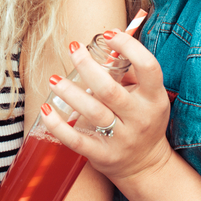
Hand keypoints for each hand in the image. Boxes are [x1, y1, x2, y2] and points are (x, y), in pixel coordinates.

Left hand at [42, 32, 172, 183]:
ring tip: (54, 78)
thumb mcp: (148, 96)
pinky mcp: (102, 155)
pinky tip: (46, 110)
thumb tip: (108, 40)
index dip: (129, 47)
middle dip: (87, 66)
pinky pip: (76, 140)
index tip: (108, 34)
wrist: (146, 165)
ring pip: (92, 112)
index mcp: (154, 99)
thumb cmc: (143, 119)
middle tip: (72, 48)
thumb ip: (130, 71)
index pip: (148, 67)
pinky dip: (58, 126)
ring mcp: (121, 139)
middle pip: (110, 90)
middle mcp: (139, 118)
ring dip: (69, 93)